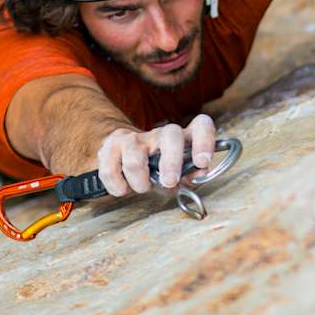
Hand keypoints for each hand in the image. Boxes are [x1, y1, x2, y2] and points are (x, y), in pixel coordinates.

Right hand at [96, 114, 215, 195]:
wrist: (124, 157)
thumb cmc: (158, 170)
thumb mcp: (179, 177)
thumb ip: (191, 177)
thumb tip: (200, 174)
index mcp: (182, 139)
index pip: (200, 125)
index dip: (204, 140)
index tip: (202, 162)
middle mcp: (160, 134)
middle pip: (170, 134)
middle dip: (171, 162)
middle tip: (169, 182)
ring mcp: (134, 139)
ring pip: (135, 157)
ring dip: (139, 181)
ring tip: (143, 187)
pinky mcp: (111, 147)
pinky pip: (110, 168)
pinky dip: (117, 185)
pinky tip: (123, 189)